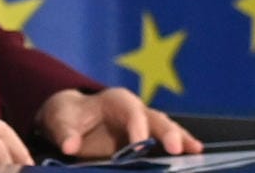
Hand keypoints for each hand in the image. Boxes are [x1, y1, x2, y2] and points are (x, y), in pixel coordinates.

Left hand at [36, 86, 201, 158]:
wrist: (70, 119)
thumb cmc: (68, 116)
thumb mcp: (60, 120)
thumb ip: (65, 133)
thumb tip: (69, 146)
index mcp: (114, 100)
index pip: (129, 110)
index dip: (136, 126)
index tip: (140, 144)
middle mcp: (134, 110)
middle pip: (154, 117)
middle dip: (166, 132)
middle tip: (175, 148)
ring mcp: (144, 125)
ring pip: (166, 128)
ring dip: (180, 138)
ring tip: (195, 151)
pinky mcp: (148, 140)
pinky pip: (167, 141)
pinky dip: (180, 146)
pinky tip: (194, 153)